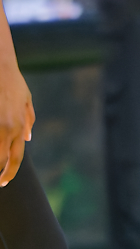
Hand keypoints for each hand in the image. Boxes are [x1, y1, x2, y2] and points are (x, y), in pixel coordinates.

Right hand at [0, 59, 34, 186]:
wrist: (0, 66)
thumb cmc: (13, 83)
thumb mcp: (26, 101)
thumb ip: (28, 121)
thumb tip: (27, 139)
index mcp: (17, 127)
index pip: (15, 158)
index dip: (9, 173)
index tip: (3, 182)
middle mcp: (6, 128)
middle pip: (0, 159)